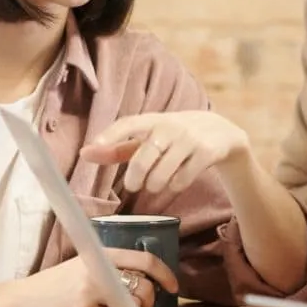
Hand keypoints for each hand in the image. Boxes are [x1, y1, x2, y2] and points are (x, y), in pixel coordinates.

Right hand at [19, 247, 178, 306]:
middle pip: (144, 287)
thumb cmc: (56, 283)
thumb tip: (143, 277)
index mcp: (100, 253)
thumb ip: (109, 266)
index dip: (165, 273)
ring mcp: (93, 291)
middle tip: (143, 305)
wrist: (27, 299)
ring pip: (132, 305)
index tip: (174, 286)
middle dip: (149, 300)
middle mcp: (99, 269)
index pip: (143, 260)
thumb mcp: (83, 264)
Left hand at [80, 111, 248, 193]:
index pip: (128, 123)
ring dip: (155, 185)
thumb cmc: (175, 136)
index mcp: (152, 120)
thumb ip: (118, 147)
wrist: (222, 132)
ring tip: (155, 184)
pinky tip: (177, 181)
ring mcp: (190, 139)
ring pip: (162, 174)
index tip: (94, 146)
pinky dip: (175, 186)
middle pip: (143, 158)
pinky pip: (182, 179)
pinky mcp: (206, 153)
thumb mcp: (149, 137)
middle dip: (135, 178)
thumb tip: (84, 154)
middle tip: (133, 185)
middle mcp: (170, 126)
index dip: (110, 135)